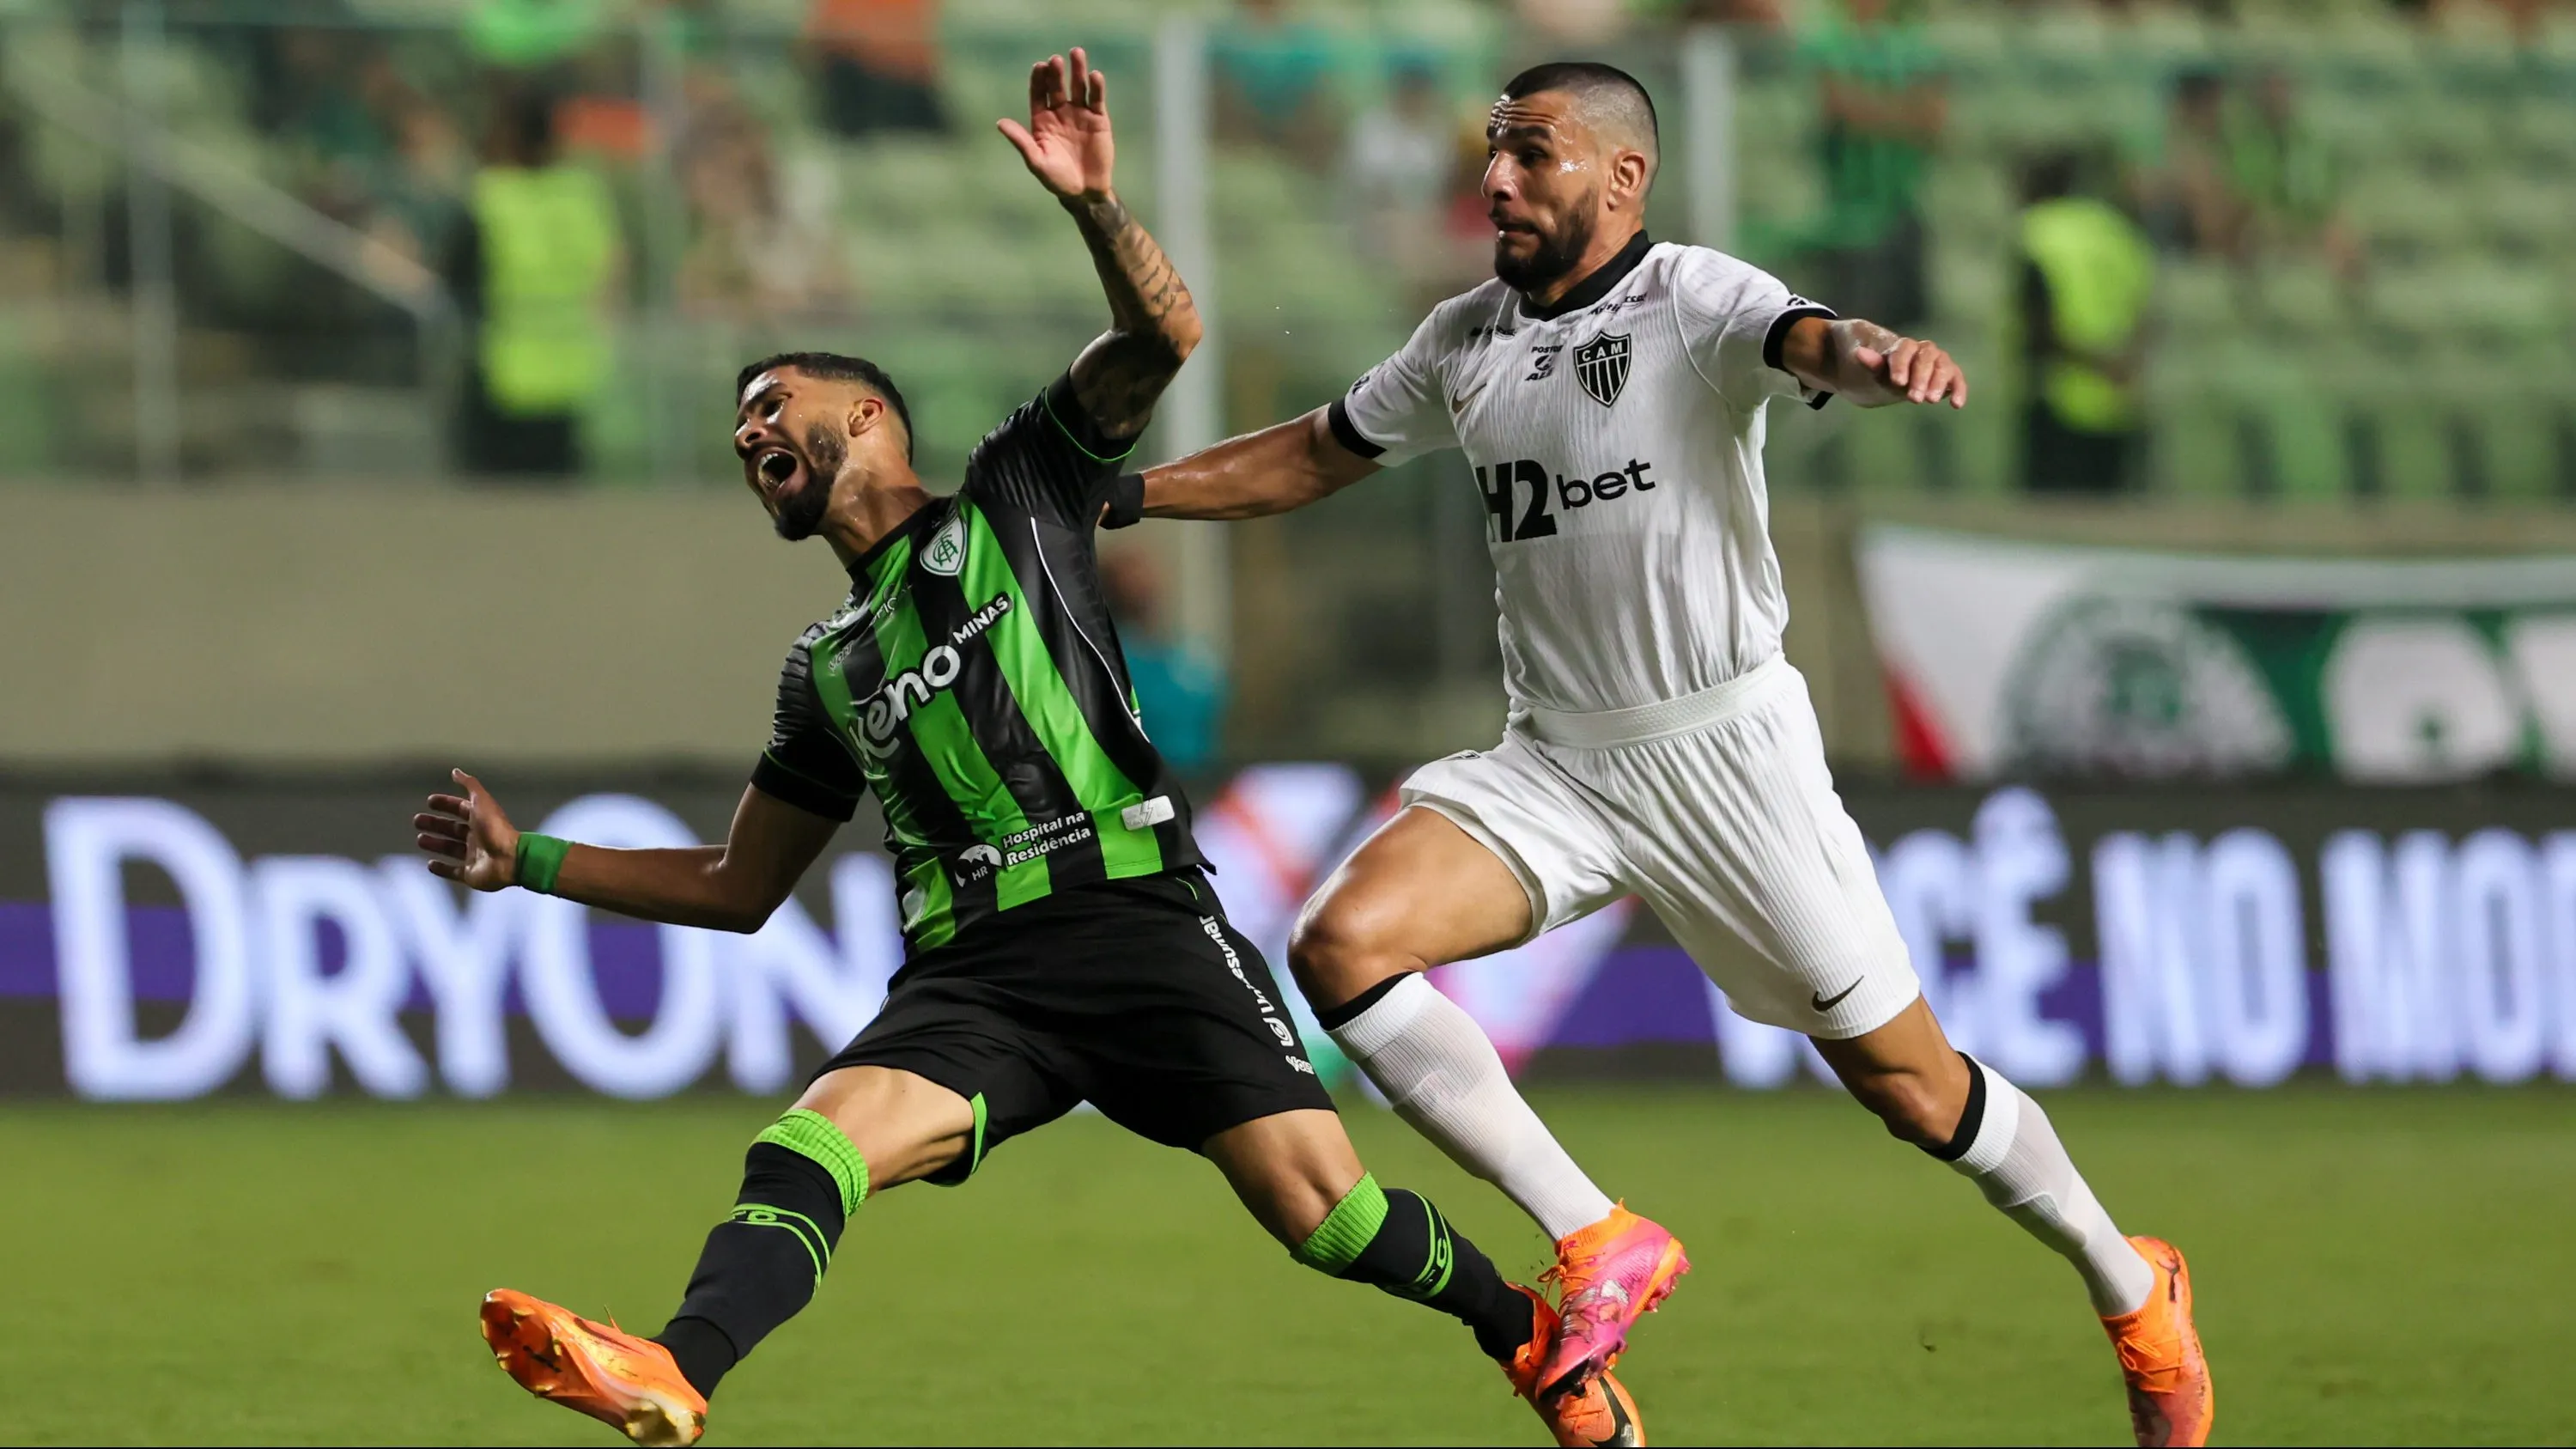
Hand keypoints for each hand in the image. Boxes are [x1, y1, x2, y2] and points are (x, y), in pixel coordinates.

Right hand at [414, 768, 520, 891]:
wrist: (510, 859)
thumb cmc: (495, 829)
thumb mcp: (482, 802)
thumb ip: (470, 786)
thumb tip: (456, 771)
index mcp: (481, 819)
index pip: (461, 809)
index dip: (446, 804)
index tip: (430, 801)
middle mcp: (478, 837)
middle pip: (453, 828)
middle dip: (435, 824)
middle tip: (417, 820)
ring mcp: (474, 856)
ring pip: (451, 848)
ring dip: (435, 843)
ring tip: (420, 839)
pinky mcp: (471, 874)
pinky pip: (454, 871)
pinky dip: (442, 869)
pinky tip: (430, 864)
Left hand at [997, 47, 1113, 200]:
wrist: (1085, 192)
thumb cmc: (1057, 179)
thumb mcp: (1036, 161)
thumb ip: (1021, 141)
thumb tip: (1000, 123)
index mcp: (1042, 120)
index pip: (1038, 94)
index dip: (1038, 80)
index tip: (1039, 67)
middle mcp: (1060, 113)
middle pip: (1056, 87)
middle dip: (1055, 73)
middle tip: (1055, 60)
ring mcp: (1080, 114)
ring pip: (1078, 87)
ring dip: (1077, 70)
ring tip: (1076, 53)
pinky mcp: (1098, 119)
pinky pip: (1096, 99)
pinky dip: (1096, 87)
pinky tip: (1094, 75)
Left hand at [1850, 336, 1967, 407]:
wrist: (1899, 380)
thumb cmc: (1887, 375)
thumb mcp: (1877, 372)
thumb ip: (1872, 363)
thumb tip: (1858, 352)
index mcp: (1905, 347)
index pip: (1904, 350)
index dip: (1901, 365)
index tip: (1897, 382)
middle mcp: (1925, 350)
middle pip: (1925, 358)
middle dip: (1920, 378)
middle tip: (1913, 399)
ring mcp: (1940, 361)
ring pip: (1943, 366)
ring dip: (1938, 383)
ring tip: (1930, 400)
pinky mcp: (1951, 375)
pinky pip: (1958, 380)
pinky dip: (1959, 390)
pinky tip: (1956, 405)